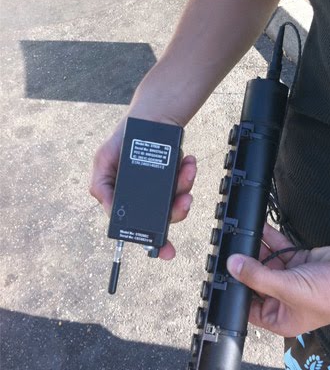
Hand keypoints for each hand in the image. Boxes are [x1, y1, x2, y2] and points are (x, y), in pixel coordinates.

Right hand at [89, 120, 196, 259]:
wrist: (146, 119)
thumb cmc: (121, 141)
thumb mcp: (103, 161)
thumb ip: (101, 187)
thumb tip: (109, 210)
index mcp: (127, 202)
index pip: (141, 228)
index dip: (155, 242)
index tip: (167, 250)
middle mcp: (148, 200)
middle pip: (167, 217)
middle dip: (177, 210)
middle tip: (183, 200)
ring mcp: (165, 189)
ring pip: (180, 201)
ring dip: (185, 187)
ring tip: (186, 172)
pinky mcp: (178, 177)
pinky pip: (187, 182)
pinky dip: (189, 173)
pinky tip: (188, 163)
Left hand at [227, 224, 329, 336]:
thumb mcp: (289, 289)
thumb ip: (258, 277)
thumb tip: (233, 266)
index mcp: (279, 317)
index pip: (247, 306)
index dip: (234, 292)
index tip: (220, 275)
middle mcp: (283, 299)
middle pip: (254, 281)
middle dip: (242, 266)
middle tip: (227, 250)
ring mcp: (290, 278)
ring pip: (264, 262)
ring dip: (254, 249)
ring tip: (239, 235)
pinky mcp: (298, 260)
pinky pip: (278, 248)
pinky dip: (268, 238)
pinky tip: (256, 227)